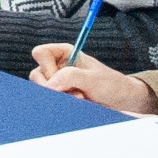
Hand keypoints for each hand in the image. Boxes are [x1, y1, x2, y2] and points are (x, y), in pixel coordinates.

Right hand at [30, 47, 156, 114]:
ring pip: (42, 91)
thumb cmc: (111, 85)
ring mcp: (57, 82)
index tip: (61, 77)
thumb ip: (72, 77)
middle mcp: (57, 66)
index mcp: (64, 53)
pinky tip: (77, 104)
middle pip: (37, 75)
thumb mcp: (93, 79)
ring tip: (80, 99)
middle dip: (54, 88)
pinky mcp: (60, 96)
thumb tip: (50, 85)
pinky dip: (62, 105)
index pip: (40, 53)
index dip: (47, 67)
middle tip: (77, 94)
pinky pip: (49, 102)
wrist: (121, 102)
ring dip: (60, 98)